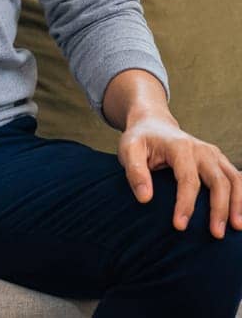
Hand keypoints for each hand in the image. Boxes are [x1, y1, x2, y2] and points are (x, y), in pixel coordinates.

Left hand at [120, 111, 241, 237]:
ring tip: (236, 228)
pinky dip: (241, 196)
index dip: (185, 204)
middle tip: (216, 234)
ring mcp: (214, 154)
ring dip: (238, 204)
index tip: (180, 226)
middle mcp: (202, 150)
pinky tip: (239, 214)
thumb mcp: (128, 150)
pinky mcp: (219, 160)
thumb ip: (135, 172)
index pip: (188, 179)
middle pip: (218, 181)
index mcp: (179, 147)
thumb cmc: (140, 140)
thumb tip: (145, 198)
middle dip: (219, 209)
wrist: (153, 124)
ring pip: (234, 179)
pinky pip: (237, 178)